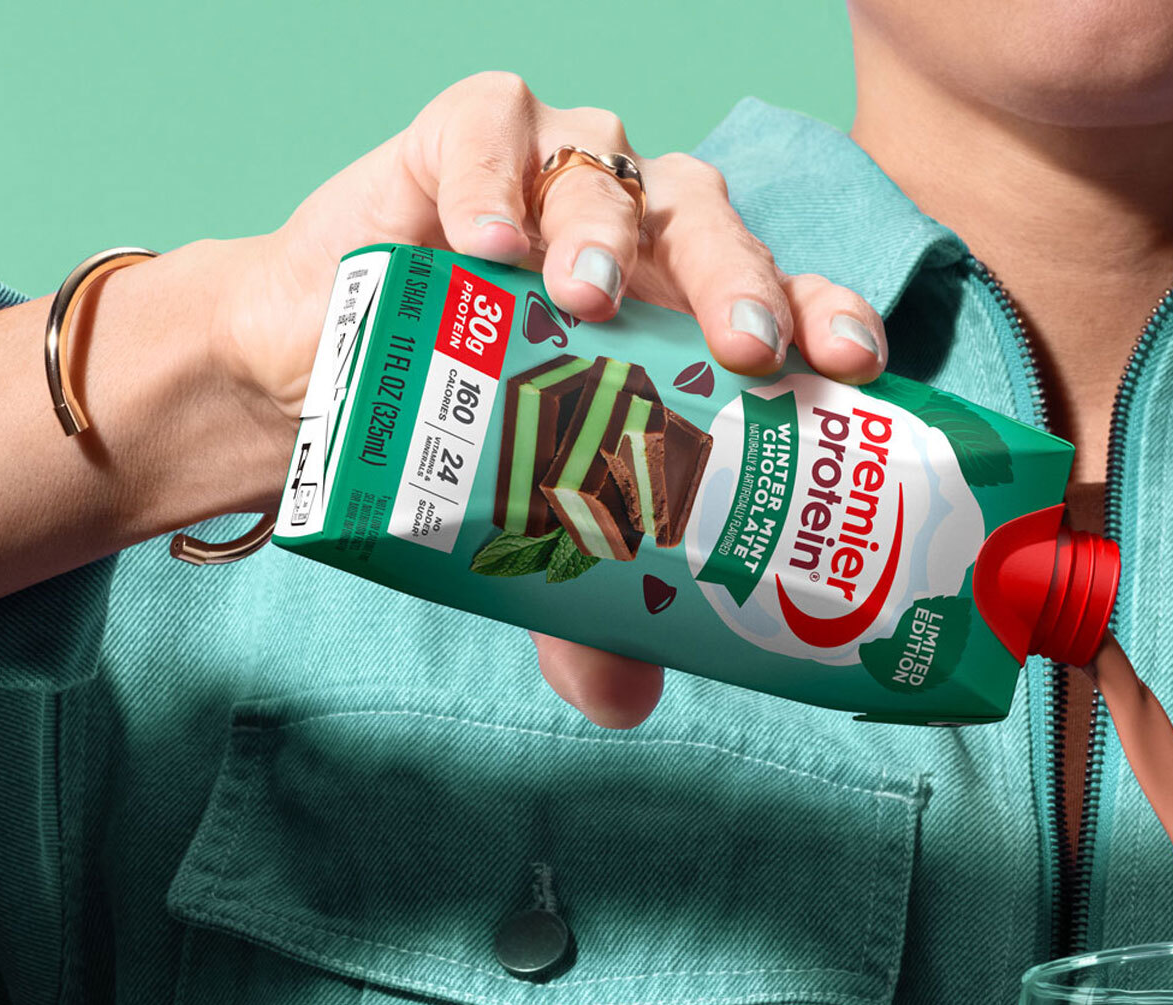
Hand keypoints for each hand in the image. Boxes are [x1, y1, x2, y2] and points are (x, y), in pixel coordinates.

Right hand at [208, 72, 891, 727]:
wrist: (318, 370)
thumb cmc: (463, 424)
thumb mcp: (531, 526)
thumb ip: (585, 610)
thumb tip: (623, 706)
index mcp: (692, 307)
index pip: (787, 299)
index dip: (828, 320)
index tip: (853, 366)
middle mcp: (645, 228)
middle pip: (718, 230)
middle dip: (740, 282)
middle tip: (741, 348)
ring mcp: (558, 169)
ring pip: (612, 170)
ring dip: (608, 233)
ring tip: (584, 297)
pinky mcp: (464, 133)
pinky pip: (493, 129)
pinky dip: (494, 181)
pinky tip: (487, 244)